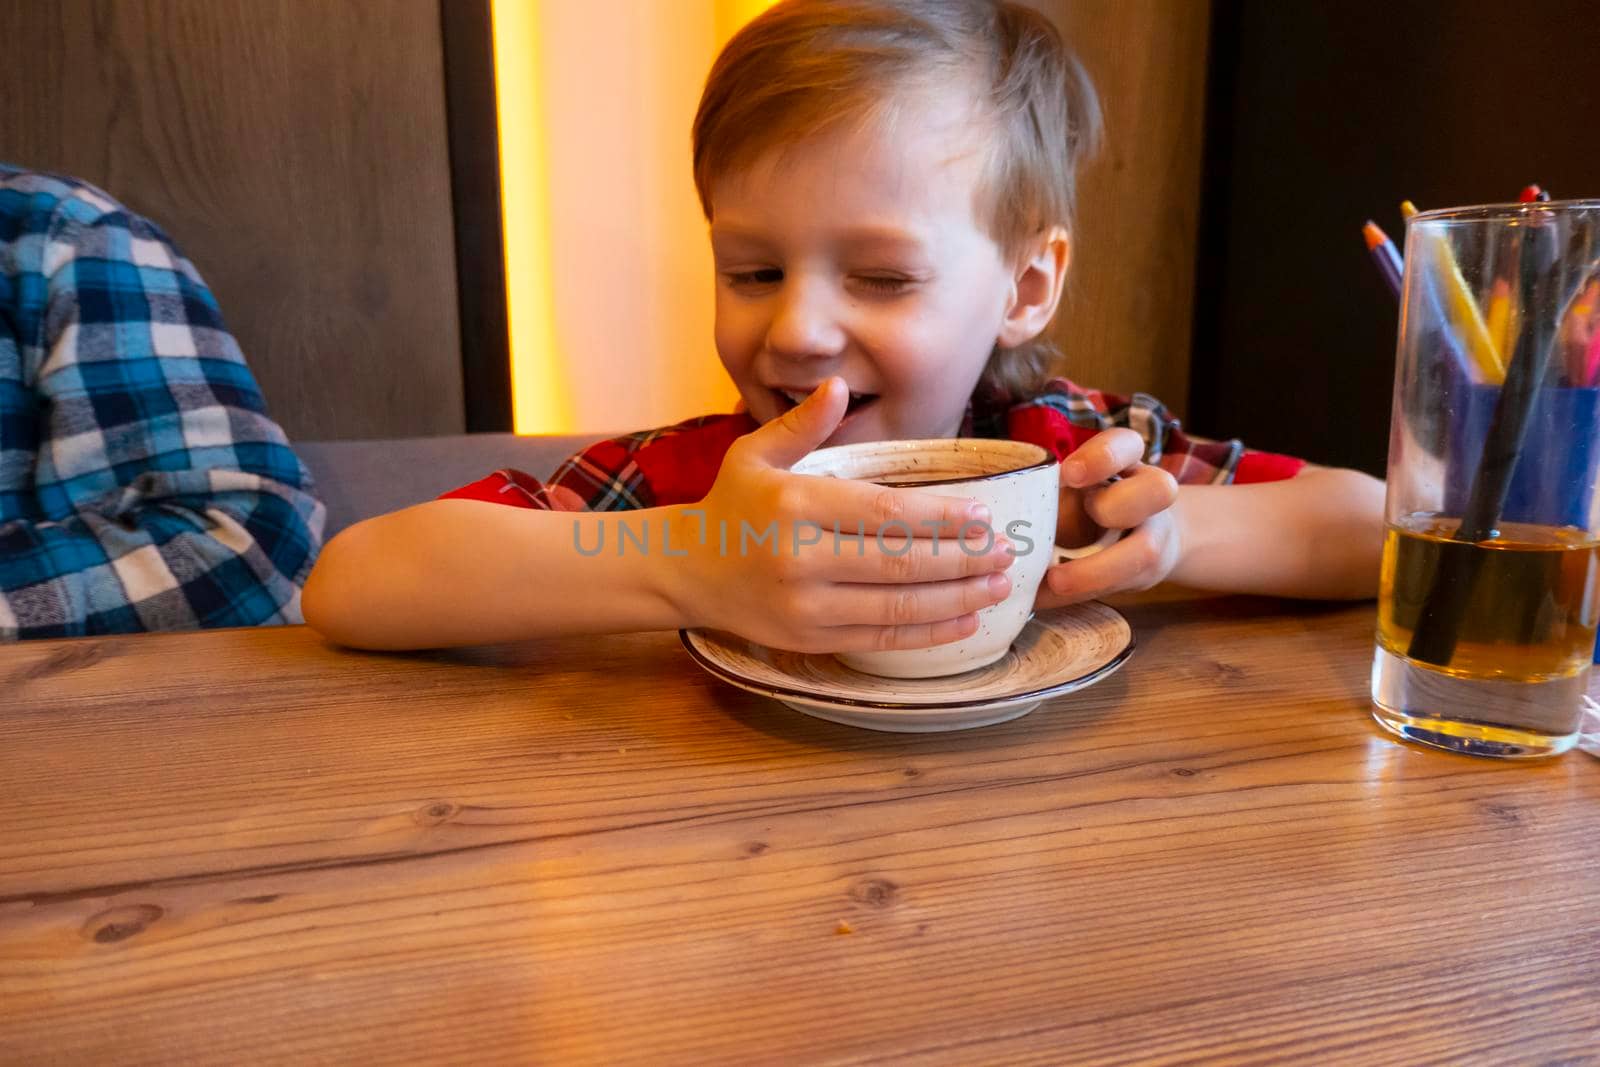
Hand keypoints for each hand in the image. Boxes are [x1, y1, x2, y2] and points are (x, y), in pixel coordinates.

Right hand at [660, 378, 1015, 652]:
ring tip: (997, 585)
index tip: (984, 515)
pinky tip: (964, 621)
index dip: (940, 517)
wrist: (687, 571)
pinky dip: (928, 633)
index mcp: (795, 505)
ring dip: (956, 598)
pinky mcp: (810, 640)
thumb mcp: (756, 453)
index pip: (883, 513)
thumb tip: (840, 386)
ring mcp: (805, 606)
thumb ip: (803, 423)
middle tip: (1007, 552)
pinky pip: (880, 639)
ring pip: (897, 607)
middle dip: (962, 560)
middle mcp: (800, 559)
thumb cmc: (732, 504)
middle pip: (899, 563)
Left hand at [1036, 428, 1180, 606]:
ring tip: (1055, 580)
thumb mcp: (1075, 486)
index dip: (1102, 458)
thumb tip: (997, 526)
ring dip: (1094, 571)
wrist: (1142, 533)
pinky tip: (1046, 595)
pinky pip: (1123, 585)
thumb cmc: (1092, 501)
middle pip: (1158, 489)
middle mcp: (1150, 494)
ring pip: (1146, 551)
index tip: (1069, 474)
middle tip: (1073, 523)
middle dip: (1113, 507)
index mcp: (1126, 461)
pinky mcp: (1146, 571)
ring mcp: (1154, 534)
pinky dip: (1079, 592)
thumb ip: (1049, 492)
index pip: (1127, 444)